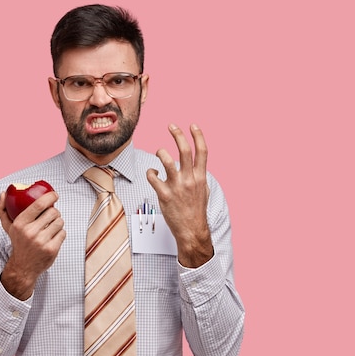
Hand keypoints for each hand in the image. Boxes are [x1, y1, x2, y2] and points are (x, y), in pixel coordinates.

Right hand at [0, 190, 65, 299]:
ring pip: (60, 222)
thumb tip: (2, 194)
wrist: (23, 267)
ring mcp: (42, 241)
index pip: (39, 205)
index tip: (54, 195)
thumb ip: (3, 210)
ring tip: (51, 227)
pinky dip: (60, 233)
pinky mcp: (51, 249)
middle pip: (53, 212)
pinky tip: (53, 237)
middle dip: (55, 212)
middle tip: (51, 215)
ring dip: (58, 222)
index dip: (50, 197)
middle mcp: (30, 232)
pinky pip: (63, 233)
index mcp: (20, 224)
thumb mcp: (8, 227)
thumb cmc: (18, 243)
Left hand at [146, 123, 213, 267]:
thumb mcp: (204, 190)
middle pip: (184, 151)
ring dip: (161, 152)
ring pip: (166, 161)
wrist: (191, 230)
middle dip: (178, 135)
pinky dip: (151, 172)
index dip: (198, 136)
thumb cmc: (196, 210)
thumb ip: (199, 176)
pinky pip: (153, 177)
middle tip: (171, 125)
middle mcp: (189, 179)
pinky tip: (153, 174)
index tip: (192, 125)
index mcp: (200, 177)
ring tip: (160, 152)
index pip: (202, 152)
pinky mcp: (164, 195)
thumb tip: (196, 165)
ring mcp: (177, 186)